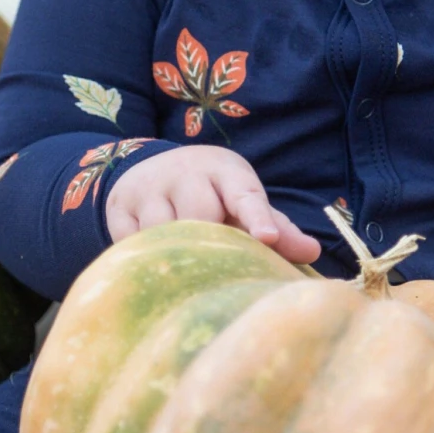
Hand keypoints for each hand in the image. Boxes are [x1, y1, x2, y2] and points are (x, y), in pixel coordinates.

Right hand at [106, 146, 320, 264]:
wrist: (150, 171)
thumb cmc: (212, 194)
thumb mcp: (242, 200)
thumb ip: (275, 226)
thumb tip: (312, 252)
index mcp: (225, 170)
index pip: (244, 193)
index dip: (256, 216)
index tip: (267, 237)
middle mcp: (185, 174)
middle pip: (202, 217)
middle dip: (212, 241)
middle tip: (217, 260)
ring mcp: (149, 190)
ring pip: (165, 233)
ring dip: (178, 253)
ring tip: (187, 262)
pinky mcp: (121, 209)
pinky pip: (135, 245)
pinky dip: (148, 257)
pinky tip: (156, 258)